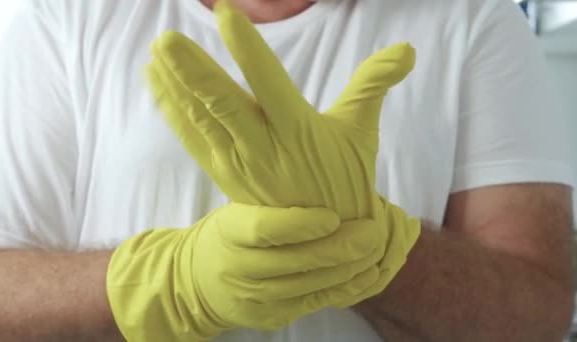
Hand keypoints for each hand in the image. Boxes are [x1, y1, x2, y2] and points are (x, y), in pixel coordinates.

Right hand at [107, 204, 387, 340]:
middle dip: (339, 249)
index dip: (299, 225)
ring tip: (378, 248)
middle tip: (374, 231)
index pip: (263, 230)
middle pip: (294, 262)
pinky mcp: (270, 317)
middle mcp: (239, 269)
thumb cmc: (230, 231)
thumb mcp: (237, 205)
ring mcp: (254, 299)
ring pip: (309, 287)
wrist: (199, 281)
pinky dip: (344, 288)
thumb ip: (271, 192)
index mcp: (229, 231)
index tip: (332, 216)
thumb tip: (318, 150)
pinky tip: (367, 271)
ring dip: (349, 269)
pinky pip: (314, 303)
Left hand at [146, 0, 415, 220]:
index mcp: (300, 129)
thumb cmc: (346, 177)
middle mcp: (265, 148)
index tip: (225, 14)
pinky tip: (156, 84)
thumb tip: (407, 49)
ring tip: (155, 52)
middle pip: (224, 105)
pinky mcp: (226, 174)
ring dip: (176, 87)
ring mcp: (241, 164)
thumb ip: (374, 84)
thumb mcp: (361, 131)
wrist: (326, 238)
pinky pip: (194, 140)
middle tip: (167, 38)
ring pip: (203, 120)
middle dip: (194, 71)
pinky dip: (173, 112)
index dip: (248, 50)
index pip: (270, 83)